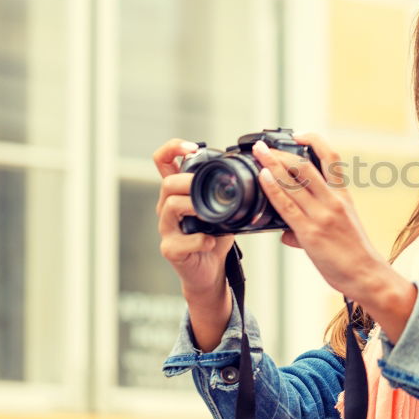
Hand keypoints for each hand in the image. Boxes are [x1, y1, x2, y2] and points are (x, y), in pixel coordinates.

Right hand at [152, 138, 234, 297]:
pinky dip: (200, 240)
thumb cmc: (215, 237)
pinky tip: (211, 242)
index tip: (192, 147)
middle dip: (189, 181)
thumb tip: (254, 170)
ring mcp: (166, 228)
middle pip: (167, 182)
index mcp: (178, 193)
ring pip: (170, 206)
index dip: (173, 148)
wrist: (210, 271)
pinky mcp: (171, 249)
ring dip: (194, 207)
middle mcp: (167, 207)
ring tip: (210, 215)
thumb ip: (226, 190)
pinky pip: (182, 240)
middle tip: (209, 189)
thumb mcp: (223, 208)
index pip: (164, 161)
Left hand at [253, 132, 407, 310]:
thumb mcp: (340, 229)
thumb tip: (286, 232)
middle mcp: (333, 201)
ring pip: (294, 181)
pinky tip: (263, 178)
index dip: (314, 141)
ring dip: (272, 164)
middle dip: (281, 153)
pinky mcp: (311, 232)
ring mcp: (322, 215)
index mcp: (343, 196)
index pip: (330, 158)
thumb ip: (313, 224)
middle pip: (305, 166)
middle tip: (263, 146)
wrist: (366, 275)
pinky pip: (287, 206)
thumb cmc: (354, 254)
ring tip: (258, 154)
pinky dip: (273, 189)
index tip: (297, 135)